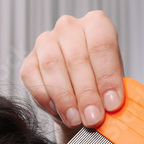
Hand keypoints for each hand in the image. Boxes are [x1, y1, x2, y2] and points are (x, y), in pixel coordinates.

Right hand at [20, 10, 124, 131]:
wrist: (78, 94)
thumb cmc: (99, 84)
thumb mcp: (113, 84)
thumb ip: (113, 92)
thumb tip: (111, 106)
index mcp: (96, 24)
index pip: (101, 45)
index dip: (107, 76)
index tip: (111, 103)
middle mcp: (69, 27)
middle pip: (77, 58)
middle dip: (87, 93)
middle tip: (93, 118)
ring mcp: (46, 42)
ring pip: (52, 66)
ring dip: (65, 98)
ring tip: (76, 119)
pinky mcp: (29, 61)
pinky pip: (33, 79)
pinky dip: (47, 98)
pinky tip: (59, 112)